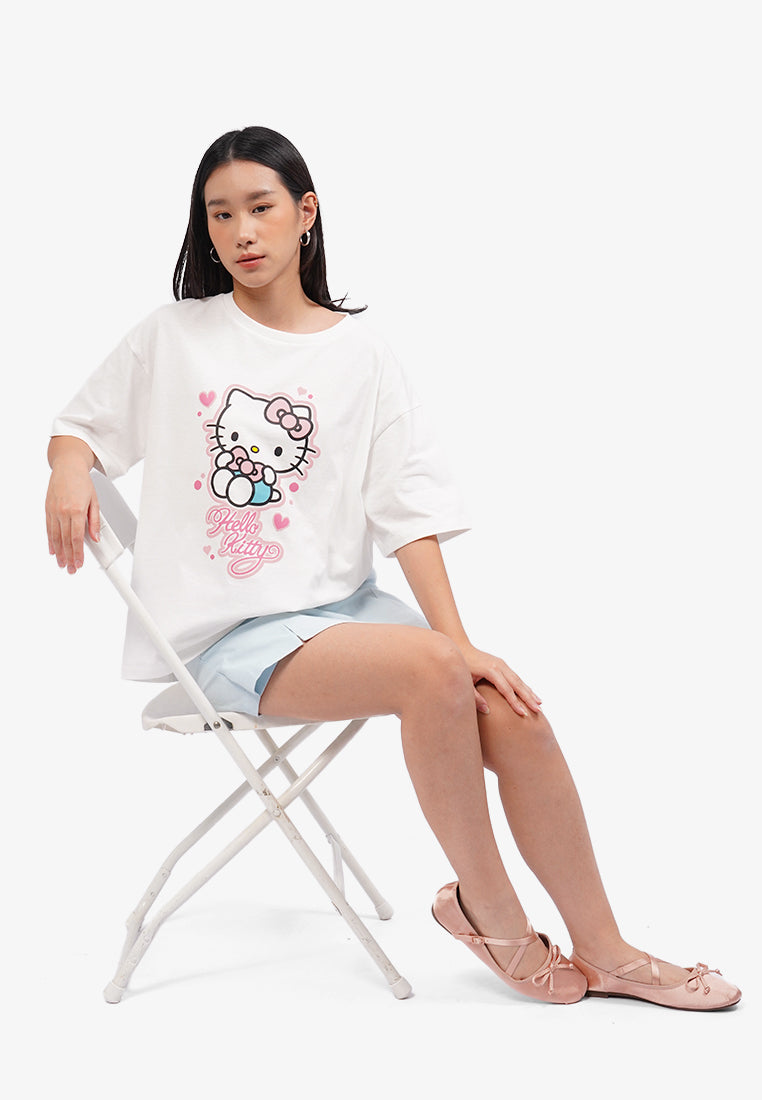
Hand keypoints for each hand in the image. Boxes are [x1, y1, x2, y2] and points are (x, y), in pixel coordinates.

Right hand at [46, 458, 99, 573]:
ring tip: (61, 563)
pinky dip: (50, 541)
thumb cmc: (83, 482)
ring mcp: (54, 510)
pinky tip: (52, 550)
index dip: (78, 553)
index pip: (77, 538)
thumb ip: (95, 521)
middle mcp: (63, 511)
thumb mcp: (95, 501)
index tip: (79, 563)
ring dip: (58, 552)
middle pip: (66, 540)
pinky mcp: (48, 509)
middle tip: (70, 569)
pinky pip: (48, 528)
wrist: (68, 467)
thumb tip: (96, 538)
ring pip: (55, 537)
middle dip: (68, 557)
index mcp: (77, 510)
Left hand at [460, 643, 542, 717]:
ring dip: (530, 692)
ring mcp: (502, 664)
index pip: (506, 690)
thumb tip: (487, 710)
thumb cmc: (462, 666)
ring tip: (540, 703)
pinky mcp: (502, 664)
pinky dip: (525, 686)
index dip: (515, 703)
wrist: (460, 646)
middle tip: (538, 710)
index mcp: (491, 670)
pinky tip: (531, 693)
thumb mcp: (465, 683)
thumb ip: (475, 697)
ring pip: (519, 680)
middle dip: (528, 698)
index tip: (523, 714)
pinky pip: (516, 677)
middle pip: (517, 684)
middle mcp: (500, 666)